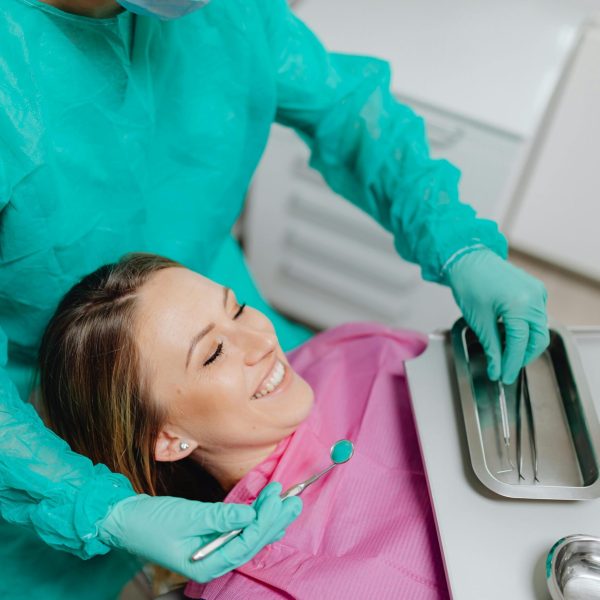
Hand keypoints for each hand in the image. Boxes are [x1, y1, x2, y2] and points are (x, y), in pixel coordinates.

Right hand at [98, 482, 301, 582]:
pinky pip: (238, 532)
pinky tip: (267, 512)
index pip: (245, 544)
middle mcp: (213, 563)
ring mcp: (212, 552)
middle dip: (274, 520)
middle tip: (293, 499)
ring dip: (268, 519)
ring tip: (287, 502)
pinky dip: (253, 520)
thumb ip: (220, 517)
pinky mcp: (210, 540)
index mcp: (207, 565)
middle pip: (252, 543)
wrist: (126, 520)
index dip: (264, 521)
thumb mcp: (188, 517)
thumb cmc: (152, 521)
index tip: (277, 498)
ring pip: (248, 537)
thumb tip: (250, 515)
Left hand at [446, 249, 548, 383]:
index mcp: (520, 305)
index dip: (511, 363)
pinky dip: (526, 329)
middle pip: (537, 339)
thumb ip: (492, 348)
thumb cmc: (470, 284)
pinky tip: (510, 335)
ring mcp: (538, 293)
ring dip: (525, 344)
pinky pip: (536, 316)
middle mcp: (535, 298)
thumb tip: (496, 369)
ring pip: (539, 329)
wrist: (469, 260)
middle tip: (506, 368)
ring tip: (506, 353)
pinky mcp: (536, 291)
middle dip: (522, 357)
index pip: (520, 344)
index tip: (503, 376)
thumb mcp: (479, 322)